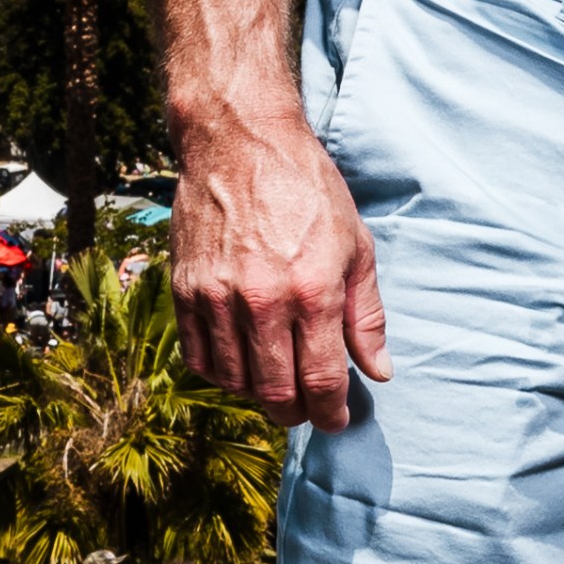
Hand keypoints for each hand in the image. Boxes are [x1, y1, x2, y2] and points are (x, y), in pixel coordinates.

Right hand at [173, 106, 389, 428]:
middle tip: (307, 410)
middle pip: (275, 392)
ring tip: (277, 385)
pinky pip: (199, 357)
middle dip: (296, 413)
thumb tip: (378, 372)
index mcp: (312, 290)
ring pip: (235, 382)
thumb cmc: (307, 190)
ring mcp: (217, 297)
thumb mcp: (357, 246)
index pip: (321, 380)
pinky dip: (221, 373)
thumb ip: (366, 315)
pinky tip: (241, 364)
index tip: (336, 421)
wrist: (239, 143)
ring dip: (258, 396)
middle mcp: (262, 300)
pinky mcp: (185, 290)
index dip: (331, 413)